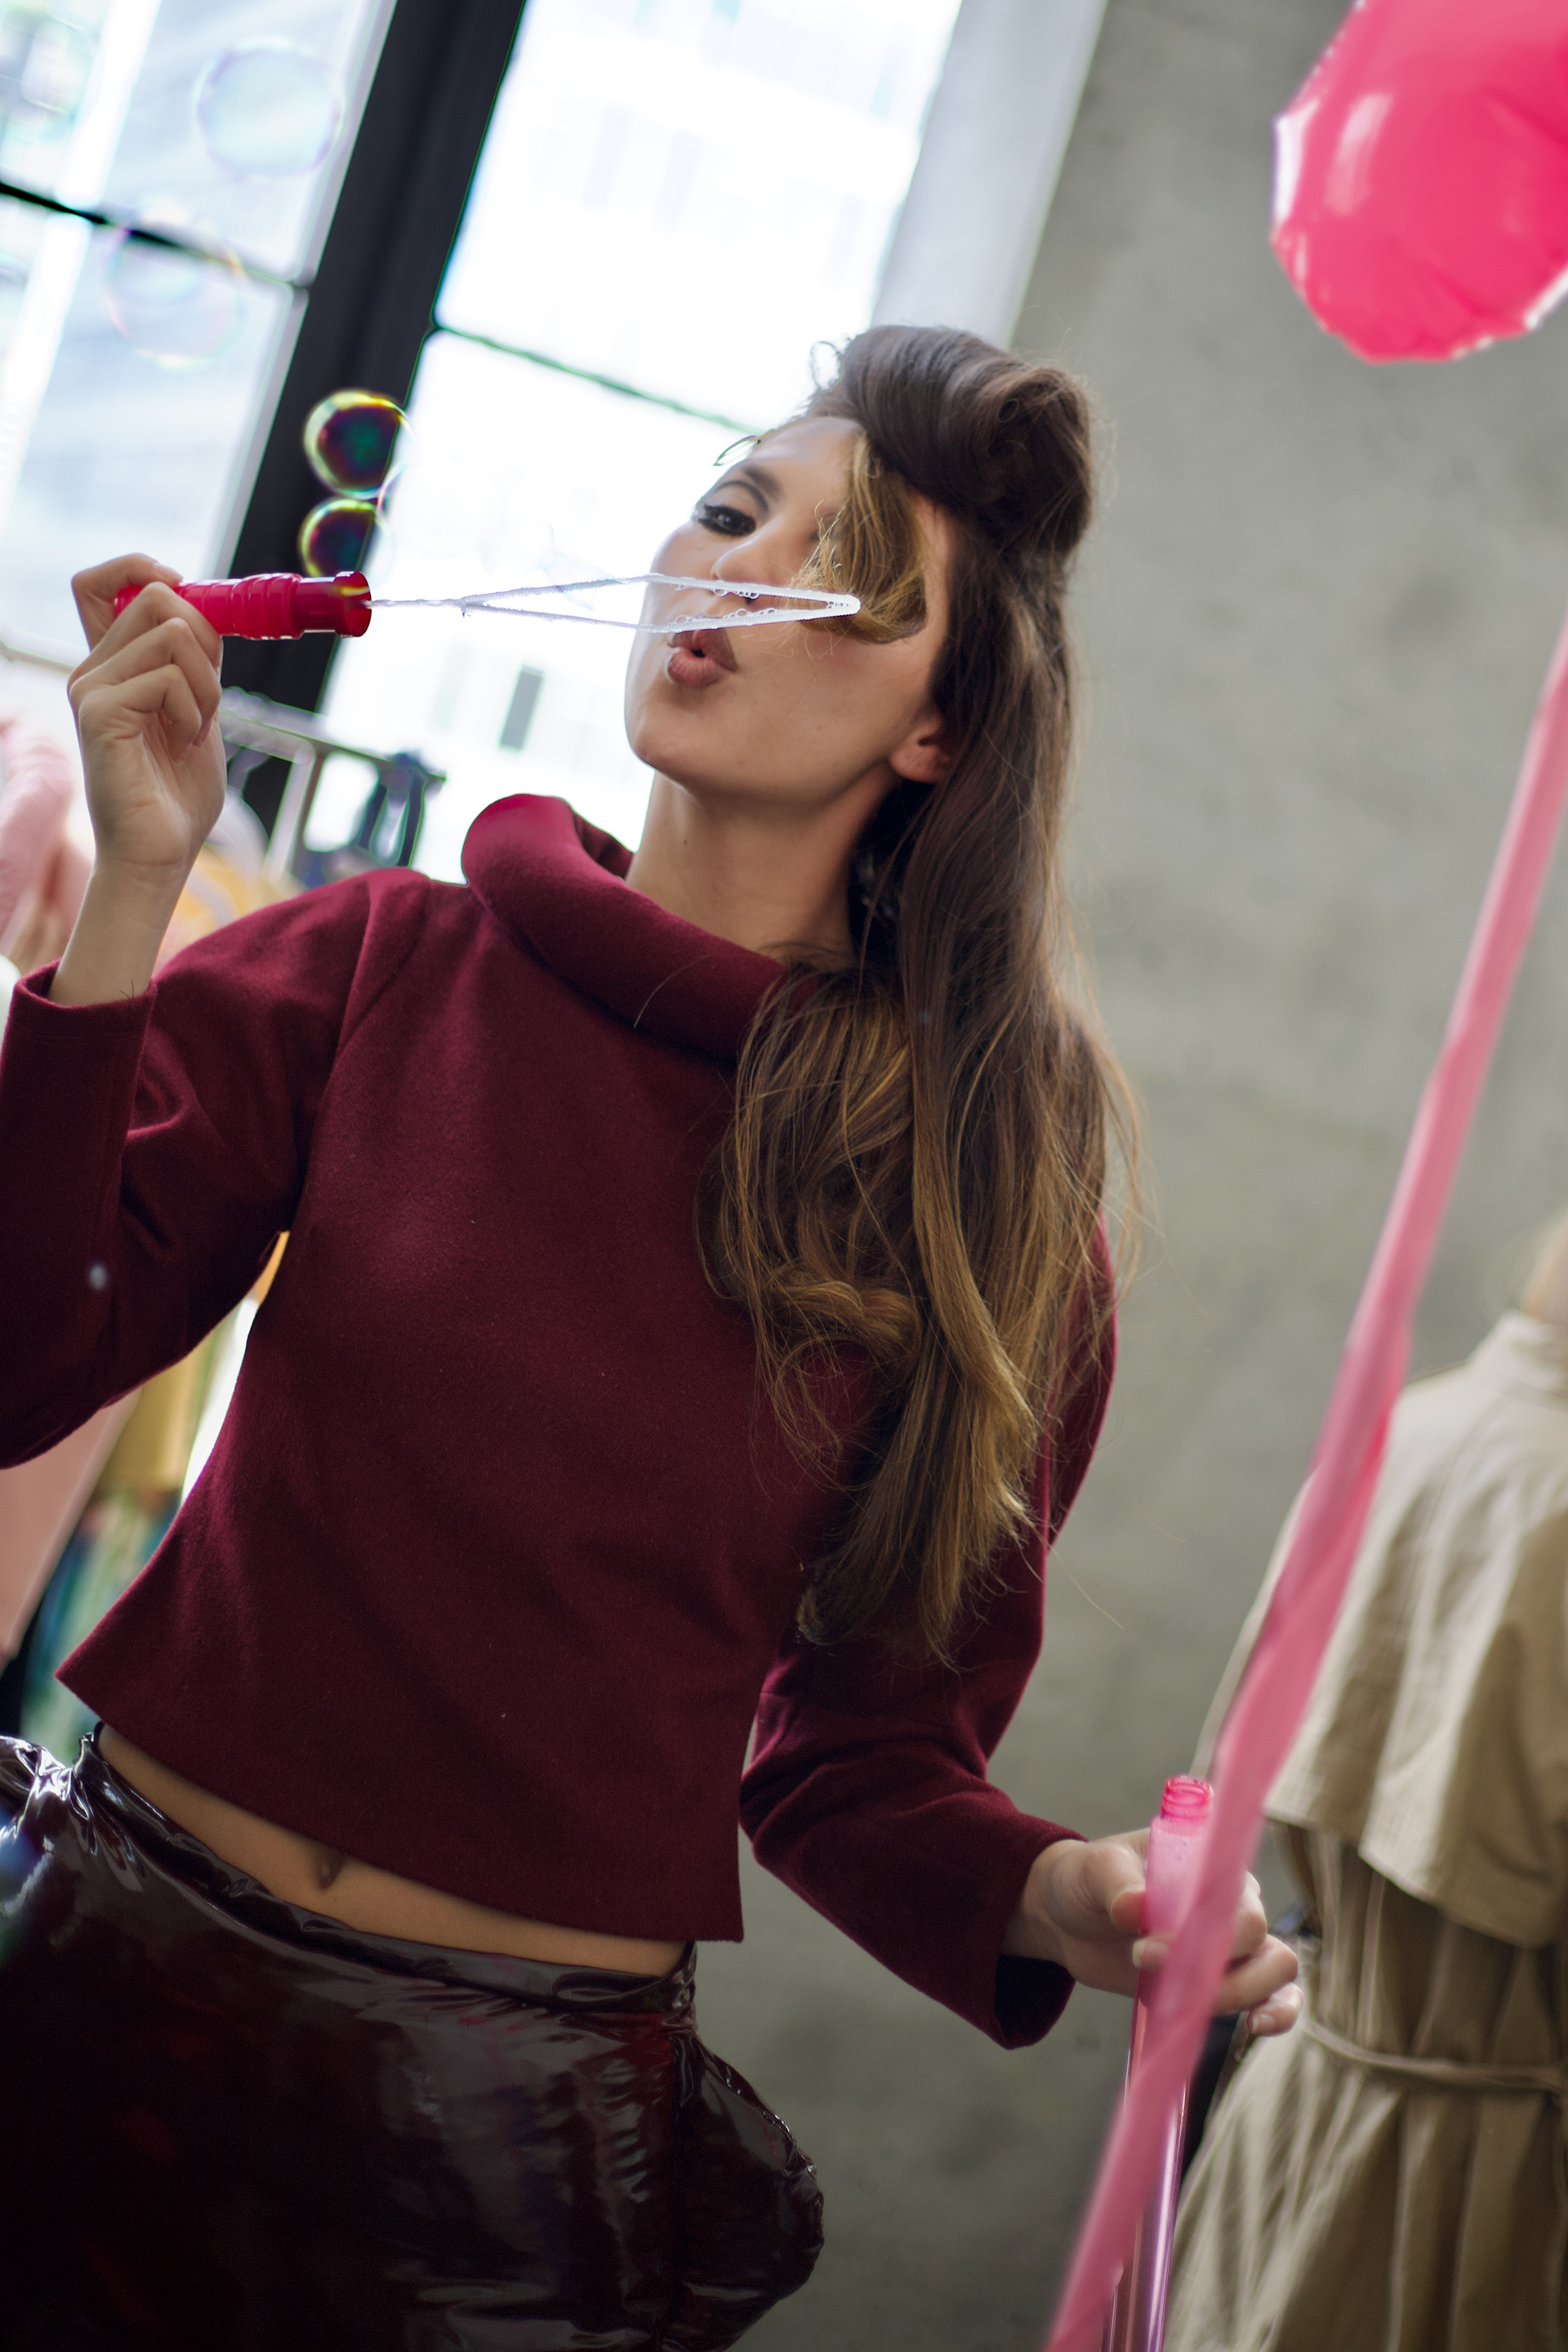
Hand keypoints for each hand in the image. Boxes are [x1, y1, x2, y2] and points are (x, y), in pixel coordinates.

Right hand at [67, 555, 225, 889]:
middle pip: (155, 596)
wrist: (160, 852)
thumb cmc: (179, 790)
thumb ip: (197, 657)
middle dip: (207, 640)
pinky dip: (194, 711)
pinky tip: (182, 746)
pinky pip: (168, 676)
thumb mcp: (198, 706)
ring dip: (207, 684)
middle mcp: (92, 668)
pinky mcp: (98, 711)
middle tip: (207, 698)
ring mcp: (90, 687)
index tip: (183, 592)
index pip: (102, 583)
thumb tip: (207, 604)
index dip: (141, 567)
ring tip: (193, 730)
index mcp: (113, 663)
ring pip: (173, 632)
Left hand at [1003, 1831, 1301, 2036]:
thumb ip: (1117, 1885)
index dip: (1207, 1931)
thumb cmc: (1090, 1879)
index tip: (1149, 1947)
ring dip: (1247, 1996)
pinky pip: (1270, 1997)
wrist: (1070, 1919)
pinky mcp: (1219, 1981)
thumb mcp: (1094, 1870)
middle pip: (1262, 1941)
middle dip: (1217, 1971)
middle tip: (1152, 1970)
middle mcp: (1230, 1902)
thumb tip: (1134, 1907)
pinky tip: (1255, 2026)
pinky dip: (1275, 2012)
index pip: (1237, 1898)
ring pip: (1275, 1971)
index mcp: (1208, 1866)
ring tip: (1198, 2006)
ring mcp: (1230, 1944)